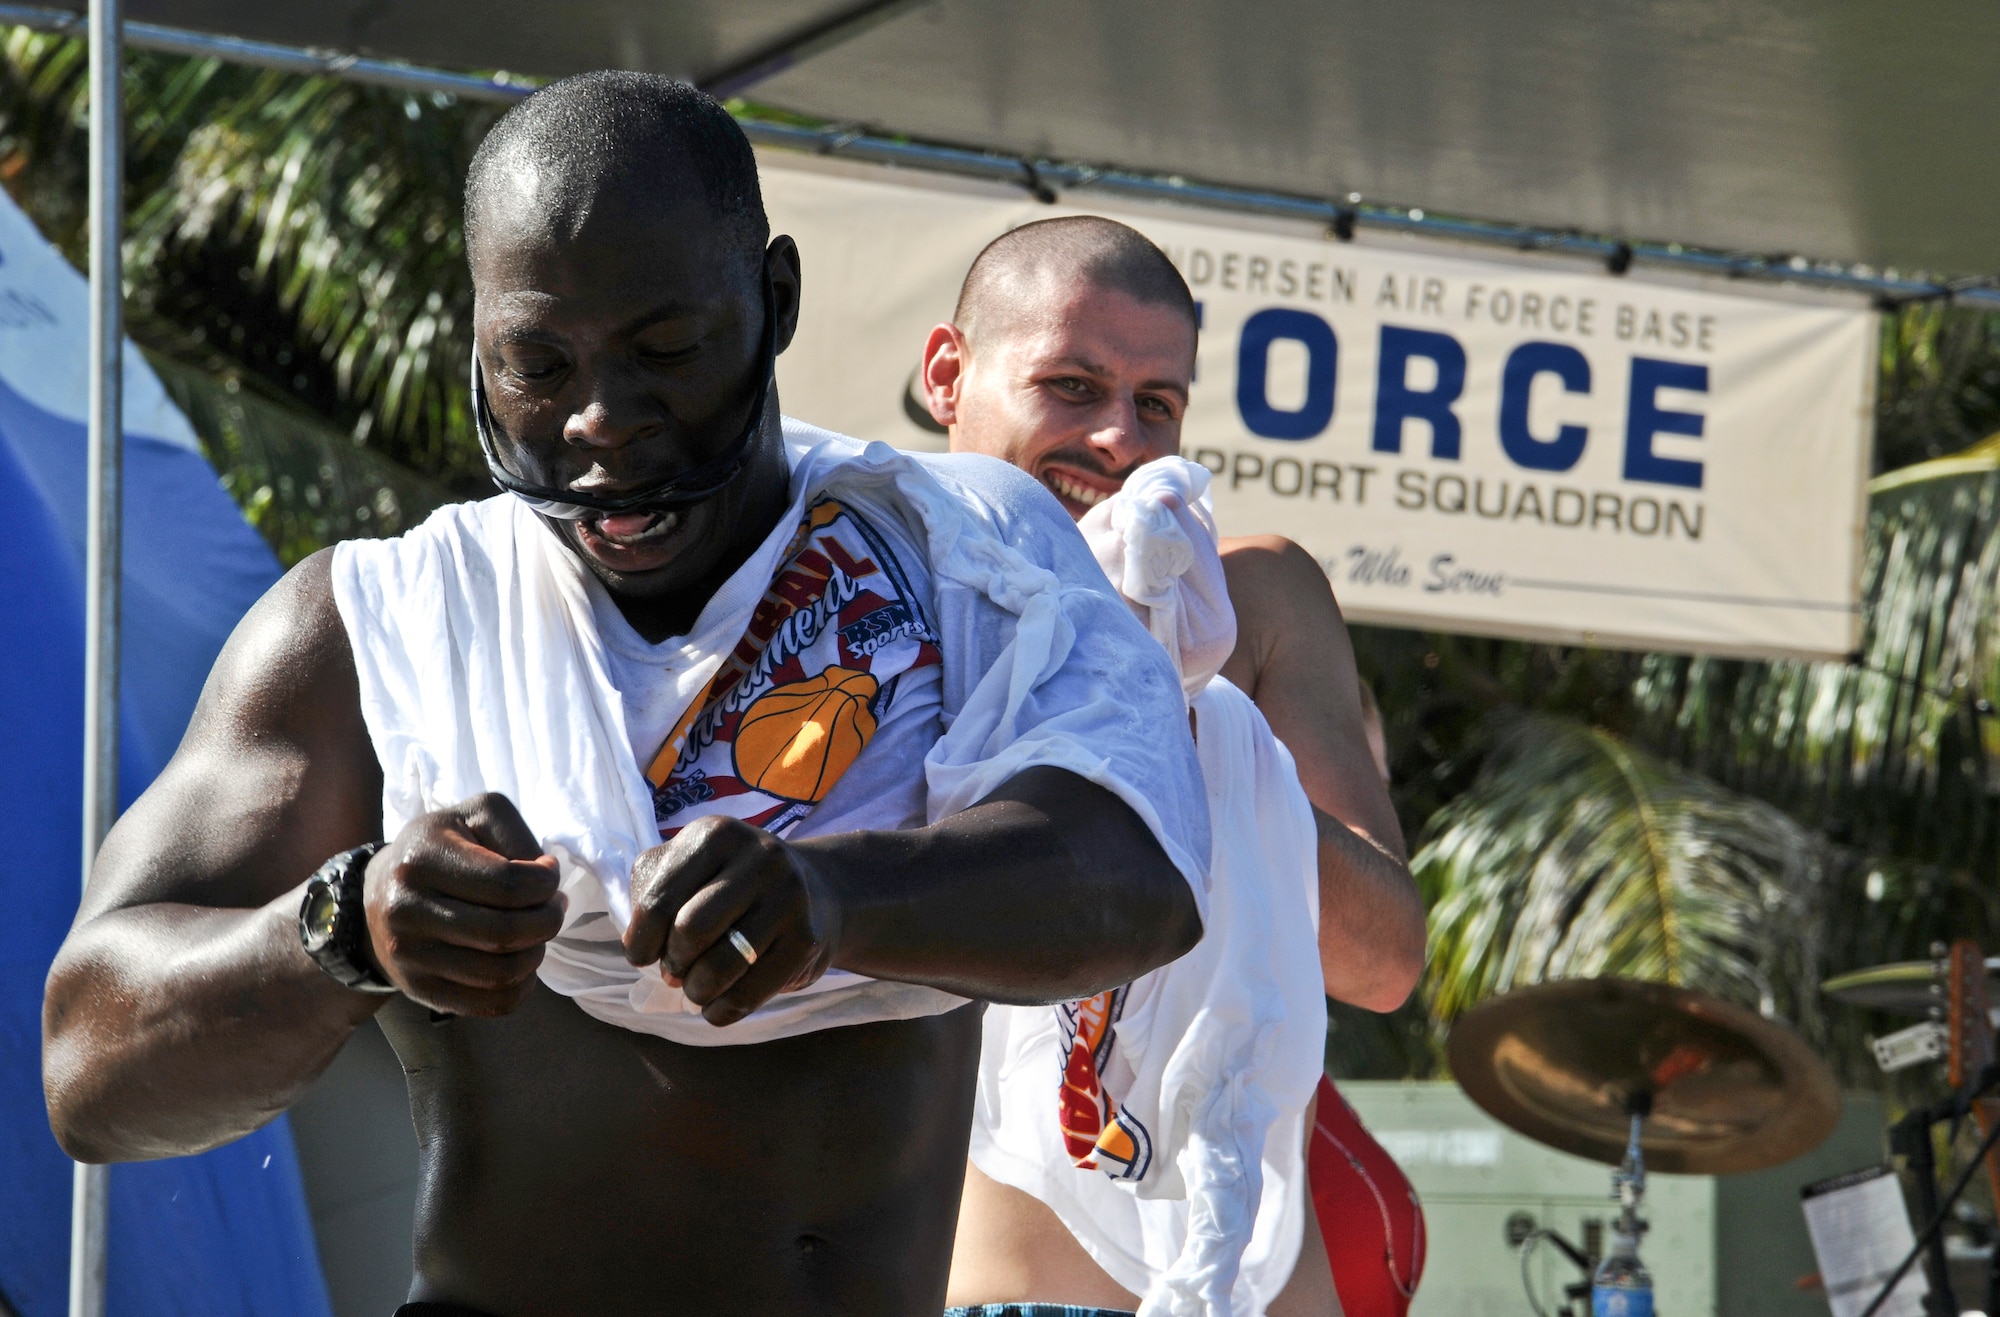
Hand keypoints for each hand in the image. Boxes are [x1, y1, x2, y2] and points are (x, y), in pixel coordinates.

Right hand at [363, 792, 563, 1015]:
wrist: (379, 893)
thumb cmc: (441, 848)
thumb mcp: (475, 816)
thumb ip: (516, 835)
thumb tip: (545, 878)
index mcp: (422, 859)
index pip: (507, 884)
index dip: (545, 884)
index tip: (548, 876)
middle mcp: (407, 910)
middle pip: (505, 933)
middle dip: (548, 921)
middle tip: (553, 908)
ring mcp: (409, 955)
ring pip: (501, 974)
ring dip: (536, 954)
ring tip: (537, 934)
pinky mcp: (419, 989)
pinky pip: (490, 1004)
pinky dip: (521, 988)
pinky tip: (522, 963)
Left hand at [622, 815, 839, 1026]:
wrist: (815, 891)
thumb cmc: (730, 886)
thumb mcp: (687, 868)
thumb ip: (650, 893)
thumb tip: (640, 947)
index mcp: (716, 835)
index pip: (658, 900)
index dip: (640, 940)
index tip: (643, 955)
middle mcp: (759, 857)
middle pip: (691, 931)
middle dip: (672, 963)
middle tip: (674, 970)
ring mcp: (789, 897)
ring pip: (720, 967)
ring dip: (696, 991)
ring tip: (697, 988)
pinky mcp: (806, 938)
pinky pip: (749, 995)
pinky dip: (722, 1011)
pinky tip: (718, 1005)